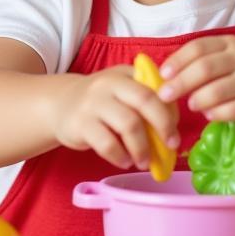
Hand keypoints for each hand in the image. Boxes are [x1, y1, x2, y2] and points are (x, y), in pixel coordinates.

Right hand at [51, 66, 179, 170]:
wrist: (59, 105)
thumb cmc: (101, 102)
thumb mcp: (121, 90)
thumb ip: (145, 101)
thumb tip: (172, 130)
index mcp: (125, 74)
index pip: (156, 87)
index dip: (170, 111)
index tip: (175, 130)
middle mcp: (109, 83)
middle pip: (145, 101)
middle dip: (164, 126)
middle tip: (171, 146)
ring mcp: (93, 103)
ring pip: (128, 124)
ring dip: (142, 148)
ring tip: (145, 161)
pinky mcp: (80, 124)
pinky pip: (107, 144)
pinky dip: (120, 156)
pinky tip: (125, 161)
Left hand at [157, 36, 234, 130]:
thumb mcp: (227, 59)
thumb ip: (202, 61)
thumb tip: (165, 76)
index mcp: (229, 44)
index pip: (198, 47)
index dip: (177, 60)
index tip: (163, 74)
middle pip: (204, 68)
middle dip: (180, 83)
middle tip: (165, 96)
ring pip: (216, 90)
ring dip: (197, 100)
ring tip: (191, 105)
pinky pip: (230, 110)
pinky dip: (215, 114)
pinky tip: (209, 115)